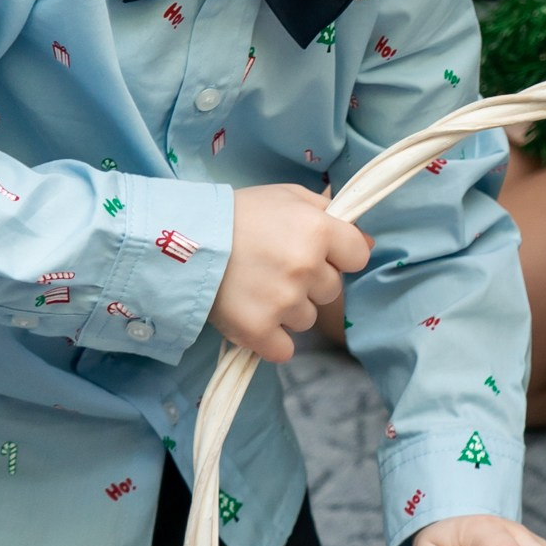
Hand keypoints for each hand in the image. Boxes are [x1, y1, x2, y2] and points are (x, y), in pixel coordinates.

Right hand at [209, 185, 372, 362]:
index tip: (318, 254)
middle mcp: (306, 267)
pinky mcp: (258, 330)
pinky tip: (254, 319)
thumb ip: (328, 212)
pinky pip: (284, 350)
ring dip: (288, 310)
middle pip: (332, 291)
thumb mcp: (287, 196)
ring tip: (257, 289)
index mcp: (318, 230)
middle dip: (310, 283)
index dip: (339, 256)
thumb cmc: (238, 213)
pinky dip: (271, 340)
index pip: (357, 256)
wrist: (181, 239)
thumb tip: (364, 240)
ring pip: (307, 320)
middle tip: (276, 269)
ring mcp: (283, 301)